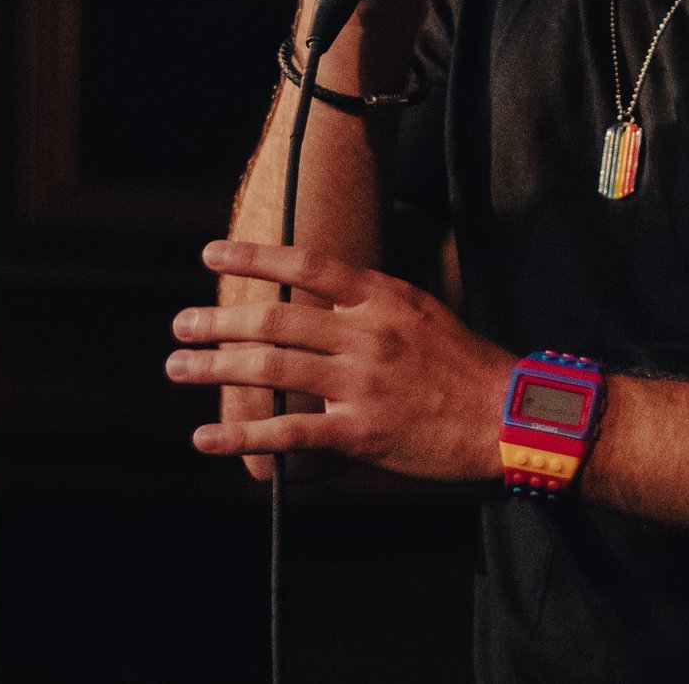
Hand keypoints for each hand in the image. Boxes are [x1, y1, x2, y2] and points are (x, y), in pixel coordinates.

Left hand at [168, 239, 512, 483]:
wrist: (510, 418)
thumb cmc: (466, 365)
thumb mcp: (421, 311)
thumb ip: (370, 304)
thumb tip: (319, 296)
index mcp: (382, 297)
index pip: (306, 266)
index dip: (254, 257)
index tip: (211, 252)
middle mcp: (366, 334)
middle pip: (276, 320)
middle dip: (218, 320)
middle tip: (181, 324)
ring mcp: (361, 384)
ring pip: (272, 369)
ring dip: (216, 367)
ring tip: (179, 367)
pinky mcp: (360, 432)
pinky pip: (288, 433)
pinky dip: (241, 435)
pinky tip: (207, 437)